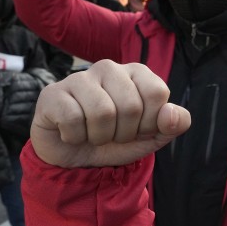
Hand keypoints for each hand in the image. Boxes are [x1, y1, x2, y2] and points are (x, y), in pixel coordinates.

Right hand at [30, 60, 189, 168]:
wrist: (76, 157)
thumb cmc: (116, 139)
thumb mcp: (152, 136)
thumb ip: (174, 124)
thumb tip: (171, 113)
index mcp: (137, 72)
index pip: (157, 93)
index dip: (150, 122)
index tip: (138, 128)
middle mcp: (109, 67)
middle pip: (131, 105)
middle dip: (124, 133)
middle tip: (112, 134)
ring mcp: (79, 78)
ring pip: (102, 112)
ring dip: (100, 136)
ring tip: (93, 133)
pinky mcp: (52, 93)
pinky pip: (73, 119)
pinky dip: (76, 137)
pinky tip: (72, 132)